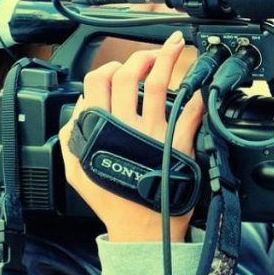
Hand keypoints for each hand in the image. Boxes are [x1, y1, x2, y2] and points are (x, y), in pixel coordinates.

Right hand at [58, 32, 204, 241]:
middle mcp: (126, 126)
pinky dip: (196, 97)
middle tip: (151, 53)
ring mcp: (153, 133)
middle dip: (141, 56)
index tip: (119, 68)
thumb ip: (73, 136)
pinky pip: (190, 114)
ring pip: (159, 85)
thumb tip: (78, 108)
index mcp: (100, 129)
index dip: (109, 69)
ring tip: (175, 46)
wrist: (141, 228)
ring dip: (167, 59)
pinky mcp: (177, 145)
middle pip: (130, 75)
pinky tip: (200, 87)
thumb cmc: (113, 199)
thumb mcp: (78, 170)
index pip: (98, 83)